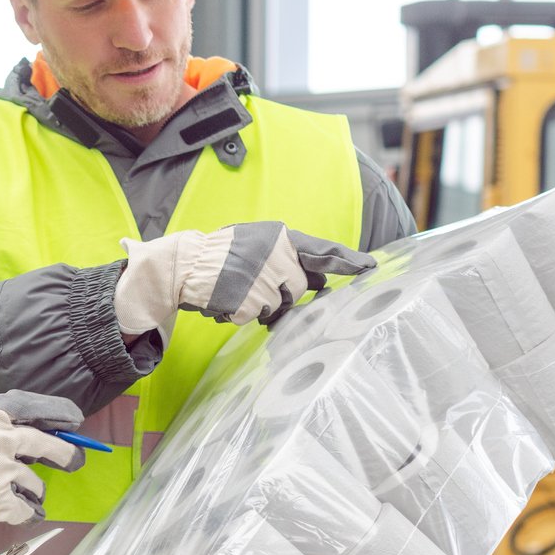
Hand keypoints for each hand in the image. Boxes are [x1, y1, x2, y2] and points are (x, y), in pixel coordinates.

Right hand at [0, 390, 85, 543]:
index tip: (74, 420)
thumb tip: (9, 413)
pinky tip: (32, 513)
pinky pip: (25, 510)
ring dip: (37, 489)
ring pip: (37, 483)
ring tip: (34, 493)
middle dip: (69, 456)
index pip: (40, 408)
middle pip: (52, 447)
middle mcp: (5, 440)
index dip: (61, 413)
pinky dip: (31, 512)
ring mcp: (3, 472)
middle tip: (75, 461)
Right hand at [115, 224, 374, 332]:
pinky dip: (243, 313)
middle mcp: (277, 257)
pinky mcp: (250, 303)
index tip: (370, 268)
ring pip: (279, 306)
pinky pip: (258, 317)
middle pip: (298, 288)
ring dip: (260, 304)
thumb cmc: (219, 254)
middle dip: (281, 293)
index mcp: (279, 237)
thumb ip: (286, 257)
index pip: (323, 252)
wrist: (184, 265)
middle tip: (255, 286)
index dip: (348, 261)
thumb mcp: (255, 242)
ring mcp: (264, 281)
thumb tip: (318, 282)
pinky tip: (227, 300)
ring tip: (235, 290)